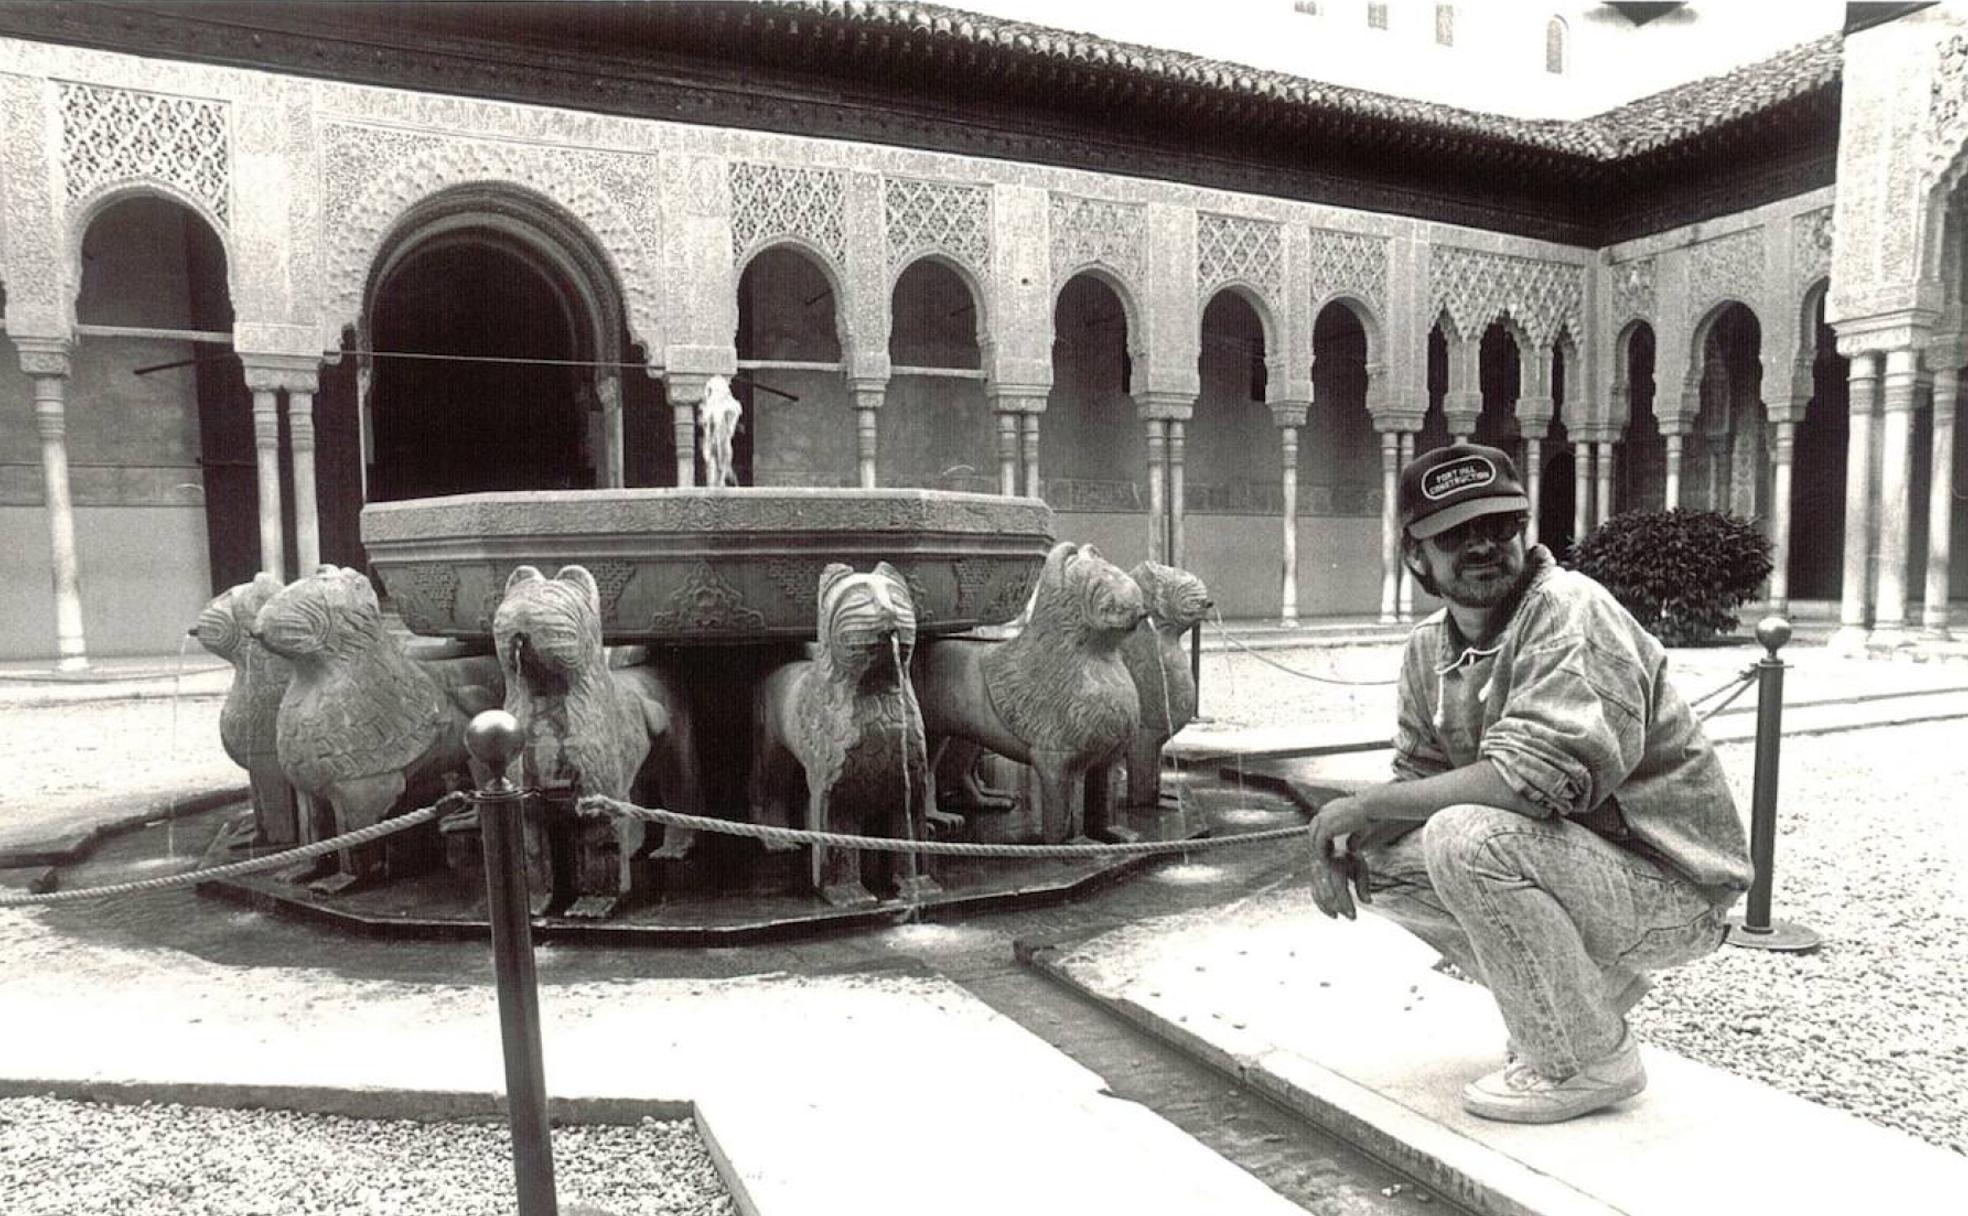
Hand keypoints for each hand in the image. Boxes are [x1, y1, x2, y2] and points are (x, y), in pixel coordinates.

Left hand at [1307, 793, 1375, 920]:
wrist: (1374, 806)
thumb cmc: (1373, 814)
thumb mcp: (1361, 828)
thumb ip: (1353, 838)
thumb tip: (1350, 849)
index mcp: (1332, 807)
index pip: (1320, 824)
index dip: (1323, 838)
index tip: (1329, 850)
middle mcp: (1324, 811)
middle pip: (1313, 832)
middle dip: (1318, 846)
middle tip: (1325, 860)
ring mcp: (1323, 819)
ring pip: (1314, 840)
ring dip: (1320, 853)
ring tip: (1328, 865)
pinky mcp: (1326, 828)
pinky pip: (1319, 846)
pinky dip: (1323, 856)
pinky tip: (1330, 864)